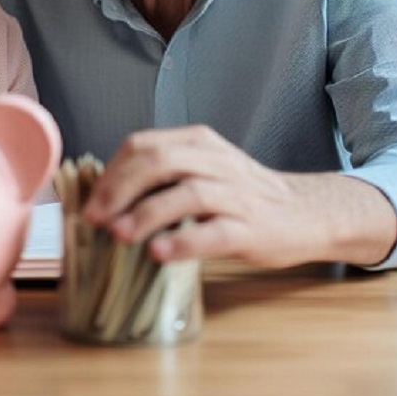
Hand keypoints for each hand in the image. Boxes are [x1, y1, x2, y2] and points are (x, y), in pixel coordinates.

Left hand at [81, 126, 396, 269]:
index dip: (111, 172)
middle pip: (160, 161)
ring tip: (119, 235)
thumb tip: (104, 199)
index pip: (144, 144)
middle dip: (119, 189)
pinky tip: (158, 252)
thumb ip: (162, 176)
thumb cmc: (242, 196)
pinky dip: (183, 241)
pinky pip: (215, 231)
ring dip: (146, 213)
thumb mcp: (203, 170)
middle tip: (97, 219)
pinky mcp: (252, 228)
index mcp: (199, 143)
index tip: (90, 200)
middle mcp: (217, 162)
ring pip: (186, 193)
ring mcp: (237, 195)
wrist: (305, 212)